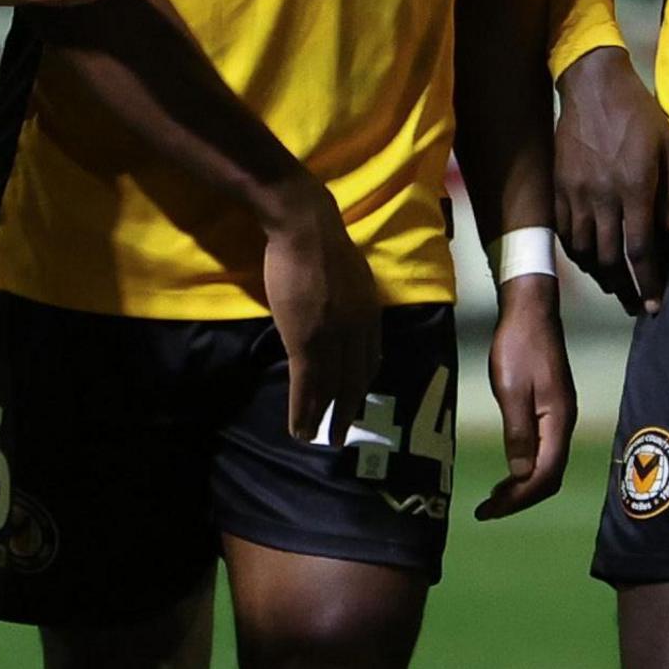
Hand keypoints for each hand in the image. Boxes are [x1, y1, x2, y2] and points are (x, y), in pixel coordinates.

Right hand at [257, 186, 382, 438]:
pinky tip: (298, 429)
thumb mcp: (352, 273)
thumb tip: (344, 307)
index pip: (370, 358)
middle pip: (355, 380)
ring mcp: (333, 338)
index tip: (355, 398)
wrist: (305, 229)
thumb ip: (352, 296)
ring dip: (323, 418)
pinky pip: (307, 386)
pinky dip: (303, 411)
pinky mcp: (306, 342)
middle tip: (341, 433)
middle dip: (348, 410)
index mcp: (369, 313)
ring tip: (317, 438)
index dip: (362, 382)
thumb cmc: (322, 242)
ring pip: (330, 388)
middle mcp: (358, 331)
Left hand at [474, 276, 575, 519]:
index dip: (519, 497)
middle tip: (488, 511)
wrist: (530, 311)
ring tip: (494, 498)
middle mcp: (563, 424)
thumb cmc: (518, 346)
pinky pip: (543, 451)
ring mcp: (559, 417)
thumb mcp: (511, 389)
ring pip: (547, 465)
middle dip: (521, 498)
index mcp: (558, 421)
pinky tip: (508, 471)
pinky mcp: (551, 410)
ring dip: (522, 486)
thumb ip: (517, 433)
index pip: (545, 474)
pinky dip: (525, 468)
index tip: (491, 509)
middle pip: (550, 476)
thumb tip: (519, 474)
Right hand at [555, 46, 668, 312]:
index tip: (653, 305)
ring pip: (585, 250)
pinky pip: (565, 232)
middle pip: (610, 258)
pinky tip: (590, 258)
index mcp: (635, 188)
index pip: (641, 250)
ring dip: (600, 273)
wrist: (593, 87)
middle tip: (634, 304)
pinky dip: (578, 252)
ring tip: (614, 283)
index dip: (648, 281)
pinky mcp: (559, 187)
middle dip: (624, 287)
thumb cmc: (639, 115)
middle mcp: (603, 197)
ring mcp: (576, 193)